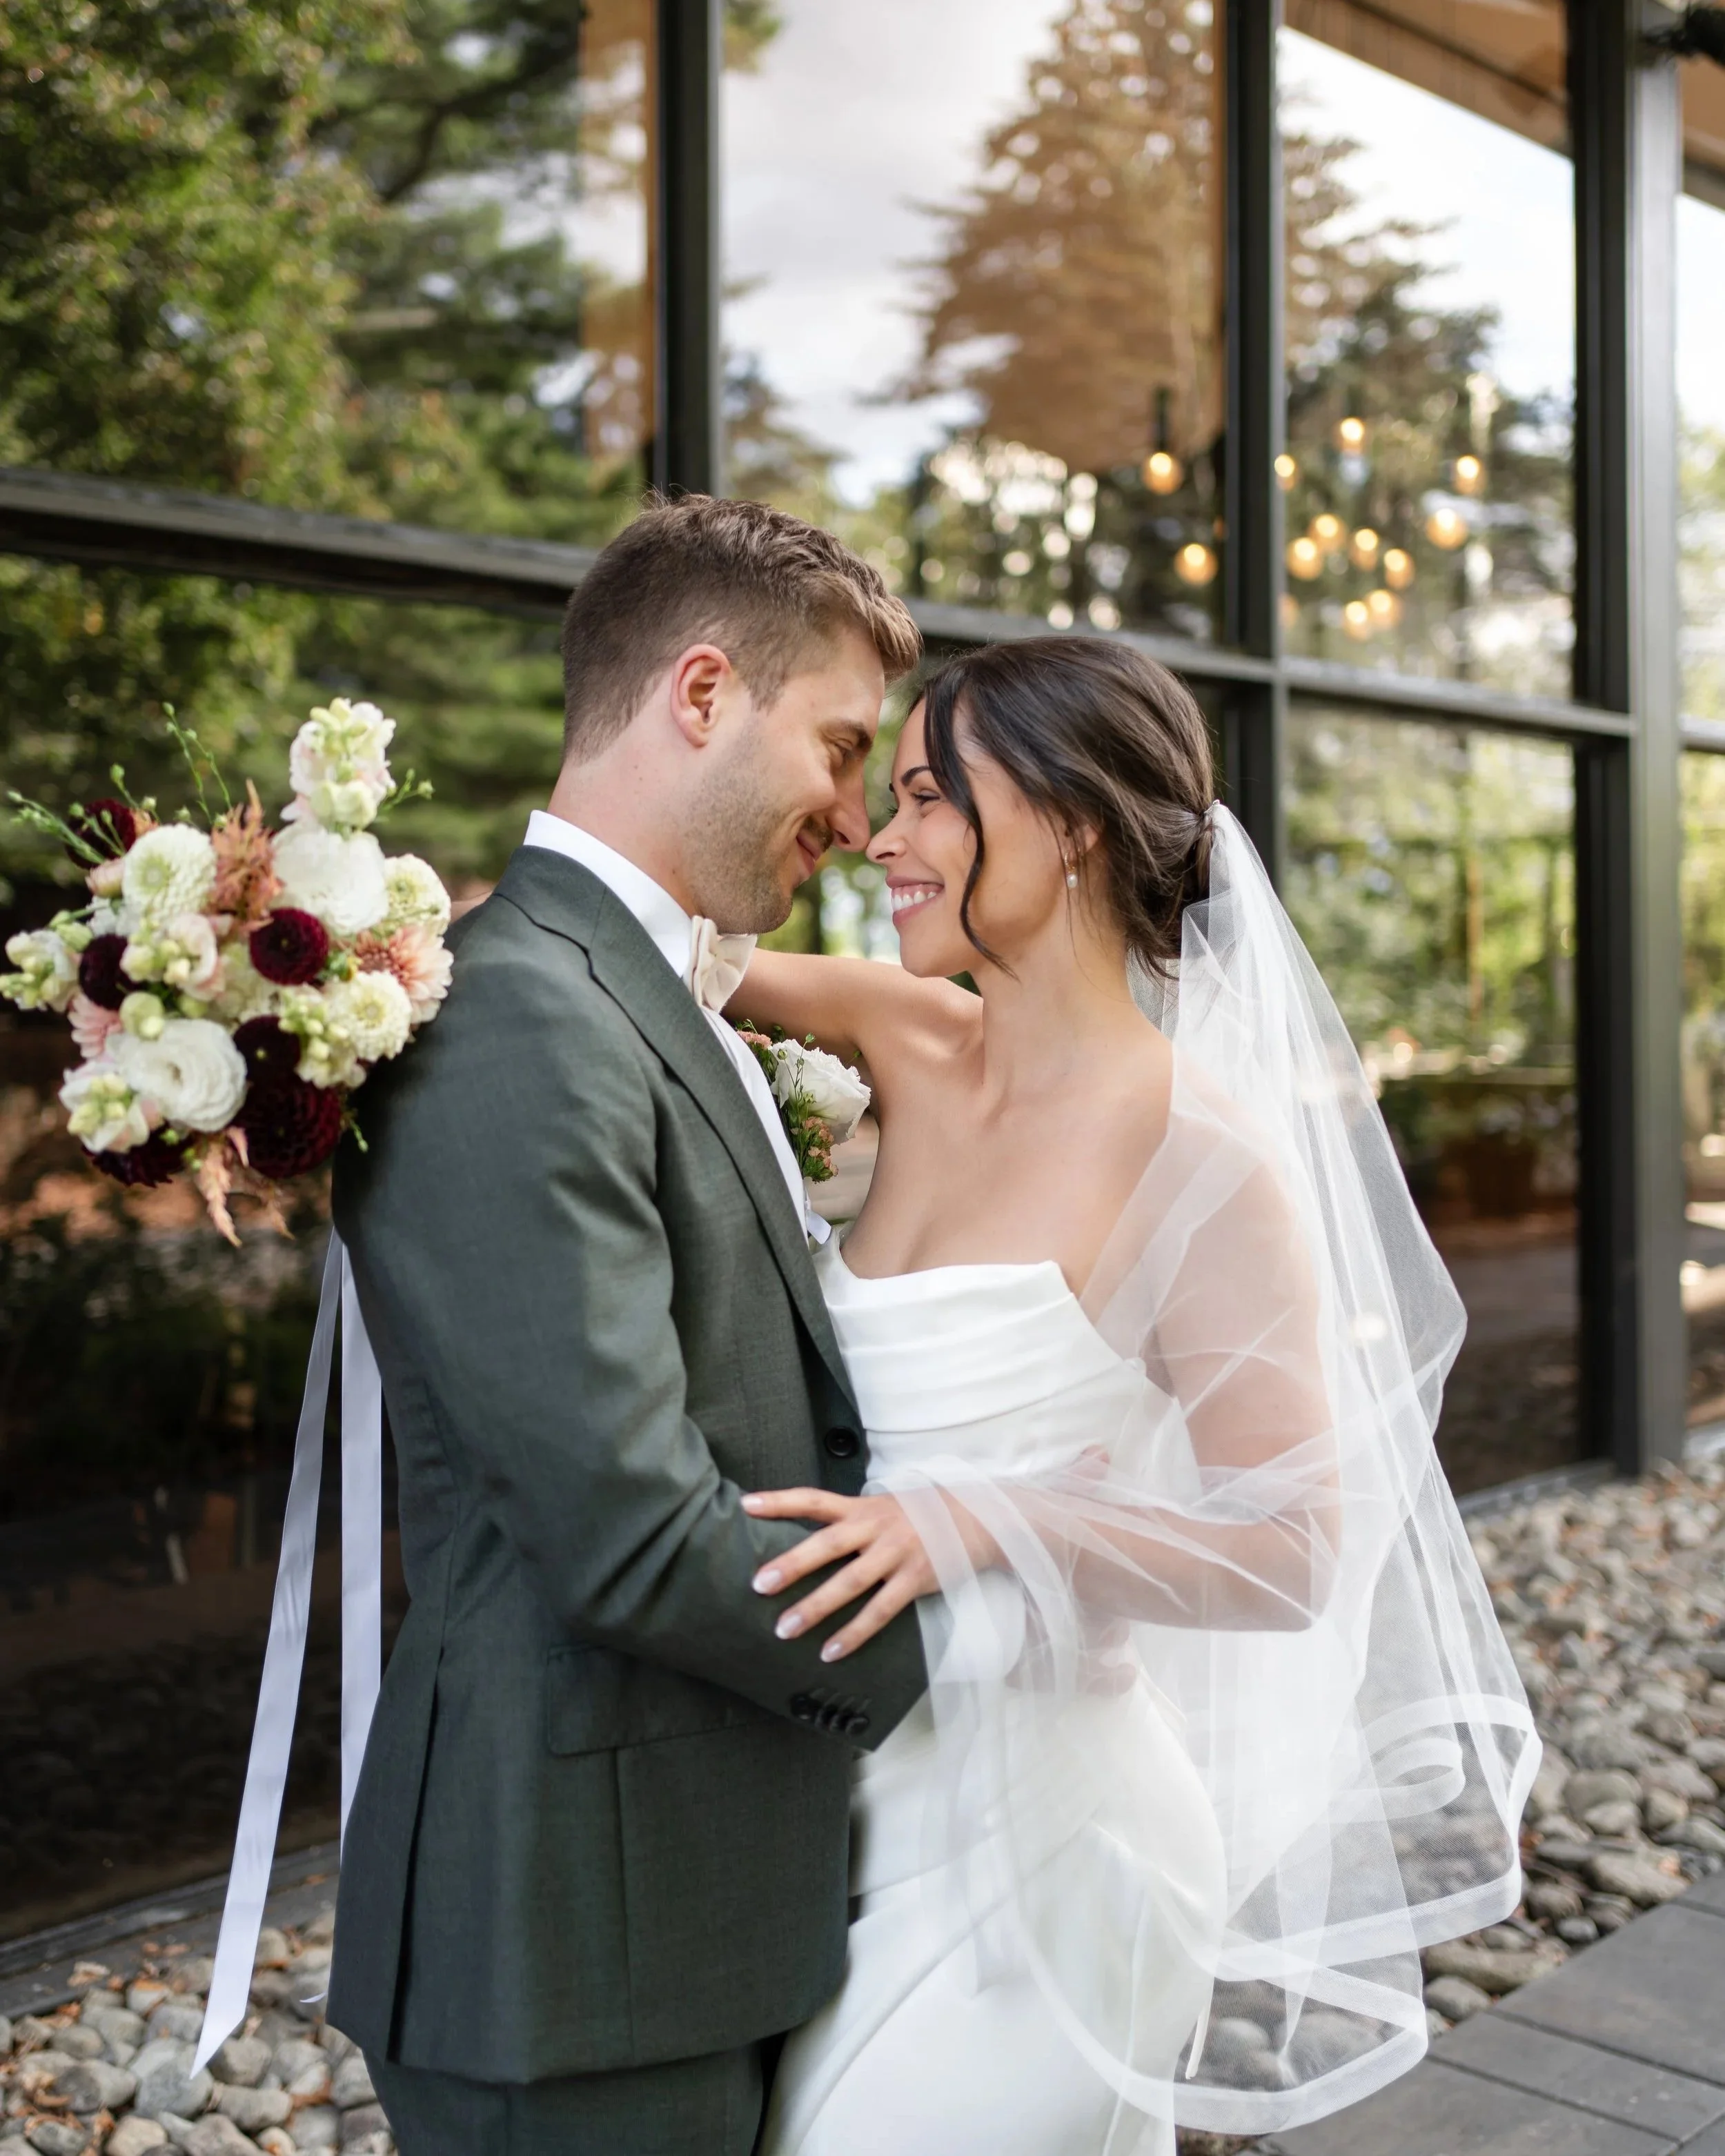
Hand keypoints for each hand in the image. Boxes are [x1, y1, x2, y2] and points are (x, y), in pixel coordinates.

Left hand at [741, 1486, 1001, 1661]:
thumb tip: (807, 1532)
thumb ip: (850, 1518)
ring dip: (815, 1608)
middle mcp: (876, 1527)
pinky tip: (830, 1651)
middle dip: (792, 1565)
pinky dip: (854, 1633)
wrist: (975, 1519)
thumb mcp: (884, 1506)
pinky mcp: (915, 1579)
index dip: (780, 1501)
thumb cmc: (920, 1515)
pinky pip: (880, 1611)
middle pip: (827, 1545)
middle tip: (758, 1584)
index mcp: (863, 1507)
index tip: (746, 1505)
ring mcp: (896, 1554)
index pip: (814, 1499)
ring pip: (850, 1583)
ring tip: (784, 1628)